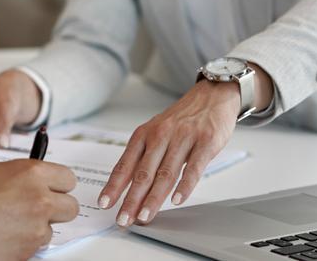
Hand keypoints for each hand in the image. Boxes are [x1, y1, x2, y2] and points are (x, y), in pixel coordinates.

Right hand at [0, 159, 77, 260]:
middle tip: (37, 206)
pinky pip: (37, 245)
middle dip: (56, 206)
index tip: (50, 187)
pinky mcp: (28, 251)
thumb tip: (14, 174)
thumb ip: (7, 171)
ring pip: (53, 228)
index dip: (57, 183)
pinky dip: (25, 241)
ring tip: (11, 222)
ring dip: (38, 226)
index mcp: (30, 173)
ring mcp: (35, 228)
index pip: (68, 178)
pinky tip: (4, 234)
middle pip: (70, 206)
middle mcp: (38, 199)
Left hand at [99, 80, 239, 226]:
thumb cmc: (181, 119)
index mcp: (144, 134)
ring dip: (154, 198)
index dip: (114, 186)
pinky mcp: (205, 142)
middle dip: (131, 199)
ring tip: (145, 216)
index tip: (104, 204)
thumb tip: (127, 186)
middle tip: (123, 219)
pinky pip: (193, 168)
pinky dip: (184, 186)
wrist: (212, 96)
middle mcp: (160, 135)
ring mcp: (183, 138)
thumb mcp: (156, 132)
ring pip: (165, 173)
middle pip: (142, 173)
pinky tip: (177, 200)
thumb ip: (144, 156)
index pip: (125, 165)